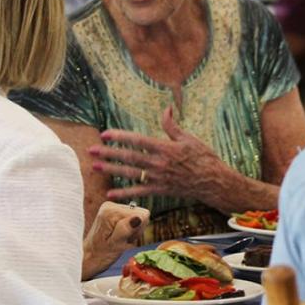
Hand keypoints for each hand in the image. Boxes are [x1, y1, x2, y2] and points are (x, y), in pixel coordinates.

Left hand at [81, 201, 148, 279]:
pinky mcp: (113, 212)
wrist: (88, 257)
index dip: (138, 230)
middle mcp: (111, 205)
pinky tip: (118, 237)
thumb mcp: (115, 245)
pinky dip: (128, 231)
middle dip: (135, 230)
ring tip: (119, 241)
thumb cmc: (100, 255)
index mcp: (111, 211)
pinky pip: (132, 219)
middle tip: (122, 241)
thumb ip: (126, 229)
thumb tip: (138, 217)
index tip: (126, 239)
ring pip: (137, 217)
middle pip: (141, 214)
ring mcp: (112, 208)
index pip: (142, 214)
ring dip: (132, 232)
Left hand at [88, 106, 233, 206]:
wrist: (213, 182)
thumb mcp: (189, 138)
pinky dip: (124, 194)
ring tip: (95, 167)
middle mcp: (159, 164)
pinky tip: (110, 195)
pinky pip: (139, 192)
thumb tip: (166, 109)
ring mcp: (158, 179)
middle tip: (91, 151)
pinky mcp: (160, 191)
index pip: (137, 141)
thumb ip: (172, 126)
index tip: (105, 134)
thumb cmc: (203, 158)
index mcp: (165, 148)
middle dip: (108, 154)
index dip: (120, 137)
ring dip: (111, 170)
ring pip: (130, 174)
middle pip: (129, 157)